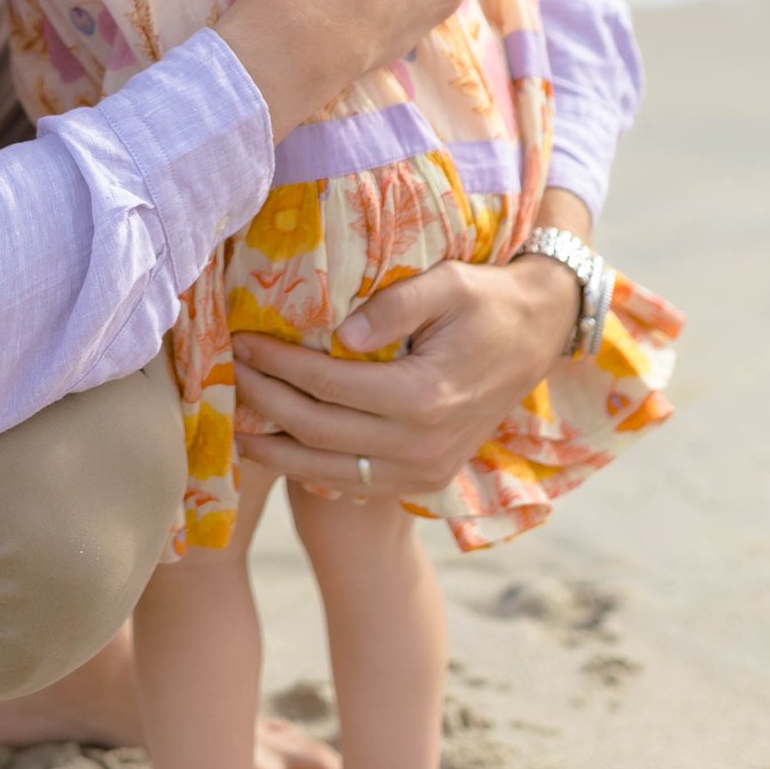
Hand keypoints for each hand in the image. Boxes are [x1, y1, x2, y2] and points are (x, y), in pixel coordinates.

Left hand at [229, 212, 587, 502]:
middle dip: (264, 402)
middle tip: (229, 374)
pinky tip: (281, 448)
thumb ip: (396, 303)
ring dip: (276, 450)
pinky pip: (355, 485)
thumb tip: (343, 332)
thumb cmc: (488, 300)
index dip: (278, 364)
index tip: (243, 341)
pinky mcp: (425, 480)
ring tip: (235, 424)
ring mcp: (425, 470)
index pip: (327, 383)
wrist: (539, 335)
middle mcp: (422, 444)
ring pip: (328, 472)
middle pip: (317, 432)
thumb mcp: (449, 283)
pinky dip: (310, 470)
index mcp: (424, 396)